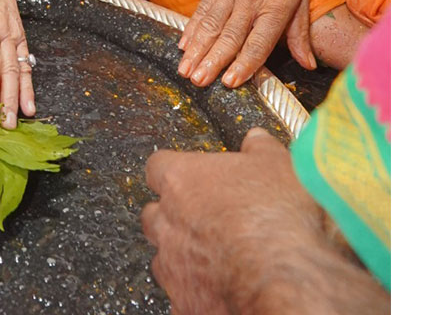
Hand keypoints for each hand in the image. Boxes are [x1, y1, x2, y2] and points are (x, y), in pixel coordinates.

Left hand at [143, 130, 386, 314]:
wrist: (284, 277)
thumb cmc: (277, 217)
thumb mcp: (277, 164)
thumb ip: (259, 148)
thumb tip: (255, 139)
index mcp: (182, 180)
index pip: (158, 166)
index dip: (175, 171)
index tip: (190, 175)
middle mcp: (168, 222)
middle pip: (153, 214)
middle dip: (172, 216)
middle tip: (205, 219)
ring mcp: (173, 265)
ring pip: (164, 258)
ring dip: (183, 256)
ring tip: (217, 257)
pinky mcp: (184, 303)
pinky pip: (182, 296)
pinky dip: (198, 292)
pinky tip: (223, 288)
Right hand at [177, 0, 313, 87]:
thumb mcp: (302, 0)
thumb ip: (300, 35)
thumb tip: (308, 66)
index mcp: (276, 7)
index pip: (258, 42)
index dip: (243, 63)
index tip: (229, 82)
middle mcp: (252, 0)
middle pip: (229, 36)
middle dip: (212, 61)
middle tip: (198, 81)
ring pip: (211, 24)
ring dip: (197, 49)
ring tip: (185, 69)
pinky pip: (202, 9)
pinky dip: (192, 28)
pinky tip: (183, 44)